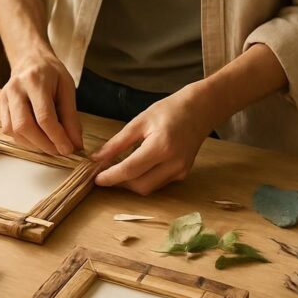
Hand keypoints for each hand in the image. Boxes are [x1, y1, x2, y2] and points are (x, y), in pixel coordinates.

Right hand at [0, 47, 82, 155]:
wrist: (30, 58)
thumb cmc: (51, 72)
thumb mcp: (67, 88)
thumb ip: (71, 116)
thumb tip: (75, 143)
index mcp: (35, 81)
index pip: (44, 116)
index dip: (57, 137)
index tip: (69, 149)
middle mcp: (16, 89)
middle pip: (24, 126)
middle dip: (44, 144)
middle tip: (59, 150)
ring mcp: (5, 97)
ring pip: (14, 131)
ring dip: (34, 144)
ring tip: (50, 144)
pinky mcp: (1, 105)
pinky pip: (9, 130)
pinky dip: (24, 139)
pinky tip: (37, 138)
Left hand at [91, 87, 213, 194]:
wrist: (201, 110)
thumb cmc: (169, 110)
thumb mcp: (140, 122)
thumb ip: (117, 142)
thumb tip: (97, 158)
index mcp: (161, 146)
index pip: (130, 170)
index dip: (111, 177)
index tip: (96, 178)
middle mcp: (174, 163)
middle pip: (139, 185)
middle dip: (119, 183)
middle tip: (104, 173)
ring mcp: (181, 171)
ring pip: (149, 188)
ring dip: (130, 183)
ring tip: (118, 170)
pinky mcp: (183, 174)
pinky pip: (158, 183)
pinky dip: (143, 179)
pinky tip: (136, 168)